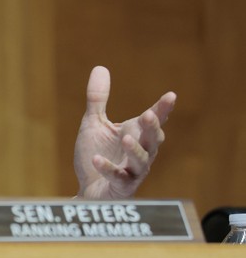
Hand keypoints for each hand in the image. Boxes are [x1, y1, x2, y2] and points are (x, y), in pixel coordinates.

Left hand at [73, 66, 175, 198]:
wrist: (88, 189)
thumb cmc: (96, 154)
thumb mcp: (94, 123)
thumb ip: (98, 99)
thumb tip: (100, 67)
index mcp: (135, 134)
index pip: (152, 120)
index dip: (162, 109)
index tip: (171, 96)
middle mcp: (140, 152)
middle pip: (153, 140)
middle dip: (152, 128)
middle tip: (149, 116)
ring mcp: (133, 171)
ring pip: (142, 161)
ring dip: (135, 150)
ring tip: (125, 139)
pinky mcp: (121, 187)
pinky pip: (118, 177)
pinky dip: (108, 168)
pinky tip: (97, 159)